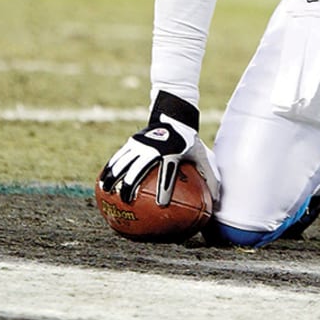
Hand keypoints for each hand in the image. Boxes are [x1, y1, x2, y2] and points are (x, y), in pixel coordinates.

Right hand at [98, 91, 218, 206]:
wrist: (174, 115)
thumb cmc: (189, 141)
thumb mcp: (201, 155)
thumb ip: (209, 176)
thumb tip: (217, 200)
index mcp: (172, 153)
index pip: (168, 173)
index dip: (164, 189)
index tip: (161, 204)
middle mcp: (153, 149)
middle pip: (138, 168)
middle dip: (131, 184)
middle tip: (127, 200)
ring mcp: (140, 144)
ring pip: (123, 162)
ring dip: (113, 176)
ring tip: (106, 191)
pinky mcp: (132, 142)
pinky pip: (118, 158)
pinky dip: (110, 169)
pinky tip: (102, 182)